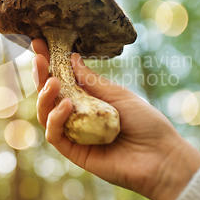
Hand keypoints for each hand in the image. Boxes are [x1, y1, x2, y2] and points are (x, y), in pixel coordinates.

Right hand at [32, 38, 199, 199]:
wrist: (161, 156)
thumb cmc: (146, 122)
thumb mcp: (117, 94)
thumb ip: (91, 80)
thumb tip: (73, 57)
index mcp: (88, 100)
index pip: (63, 79)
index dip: (50, 62)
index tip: (39, 43)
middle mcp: (77, 116)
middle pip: (50, 95)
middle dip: (41, 75)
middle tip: (38, 58)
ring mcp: (74, 134)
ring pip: (46, 114)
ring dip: (45, 96)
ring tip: (52, 82)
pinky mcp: (74, 152)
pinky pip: (54, 135)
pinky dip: (56, 119)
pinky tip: (67, 106)